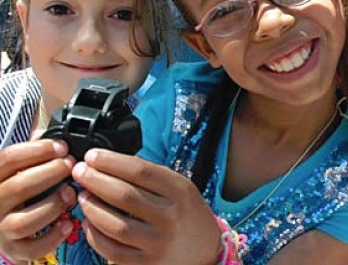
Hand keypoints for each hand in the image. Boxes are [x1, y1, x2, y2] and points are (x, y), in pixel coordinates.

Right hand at [0, 140, 76, 261]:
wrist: (6, 223)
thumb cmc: (22, 187)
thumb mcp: (21, 165)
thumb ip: (33, 150)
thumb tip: (51, 132)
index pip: (7, 159)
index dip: (37, 150)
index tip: (62, 146)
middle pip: (18, 187)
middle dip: (50, 173)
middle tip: (71, 165)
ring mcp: (2, 229)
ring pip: (24, 221)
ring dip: (52, 205)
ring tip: (70, 193)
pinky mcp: (15, 249)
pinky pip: (32, 249)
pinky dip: (52, 237)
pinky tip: (69, 223)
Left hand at [72, 149, 222, 264]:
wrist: (205, 251)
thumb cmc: (187, 213)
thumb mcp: (180, 187)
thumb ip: (151, 177)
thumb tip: (109, 164)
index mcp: (180, 191)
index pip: (140, 171)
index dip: (111, 162)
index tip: (92, 156)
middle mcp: (171, 217)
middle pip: (124, 195)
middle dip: (95, 180)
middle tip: (79, 172)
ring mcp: (158, 243)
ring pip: (115, 225)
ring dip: (92, 208)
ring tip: (82, 196)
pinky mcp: (147, 264)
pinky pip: (112, 250)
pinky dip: (95, 235)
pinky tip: (89, 222)